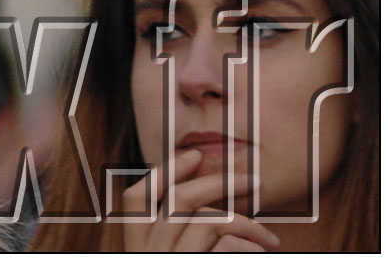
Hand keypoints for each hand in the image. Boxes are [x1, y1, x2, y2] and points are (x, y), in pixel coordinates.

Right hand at [116, 163, 279, 251]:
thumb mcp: (167, 255)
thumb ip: (172, 239)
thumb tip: (200, 208)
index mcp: (135, 246)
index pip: (137, 198)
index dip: (165, 172)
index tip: (195, 155)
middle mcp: (148, 251)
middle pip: (178, 200)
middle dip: (219, 182)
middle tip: (253, 180)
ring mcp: (171, 259)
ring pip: (208, 221)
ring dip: (247, 223)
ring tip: (270, 237)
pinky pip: (226, 246)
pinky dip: (248, 244)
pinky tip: (260, 250)